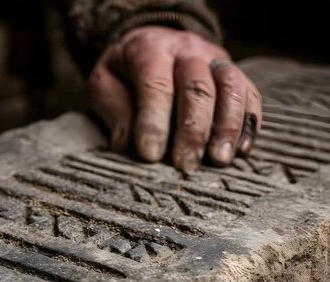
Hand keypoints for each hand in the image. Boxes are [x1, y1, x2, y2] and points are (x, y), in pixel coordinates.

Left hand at [88, 26, 261, 170]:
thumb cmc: (123, 72)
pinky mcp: (233, 73)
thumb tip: (126, 144)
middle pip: (198, 87)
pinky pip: (250, 94)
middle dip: (192, 130)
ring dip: (228, 126)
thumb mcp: (103, 83)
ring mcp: (215, 59)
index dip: (153, 121)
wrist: (151, 43)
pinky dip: (249, 123)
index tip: (150, 155)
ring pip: (231, 87)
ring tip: (219, 160)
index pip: (155, 84)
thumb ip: (113, 108)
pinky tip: (241, 150)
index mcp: (150, 48)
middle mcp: (187, 50)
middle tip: (185, 165)